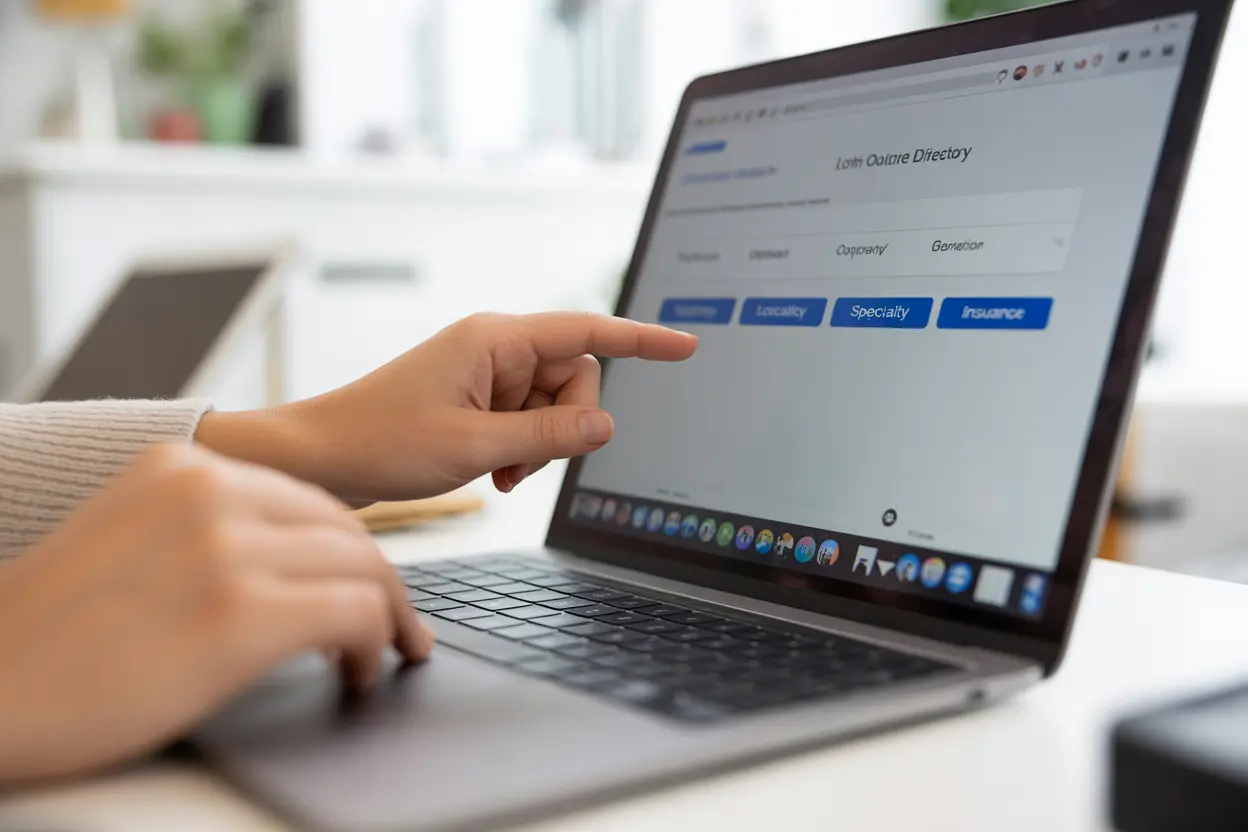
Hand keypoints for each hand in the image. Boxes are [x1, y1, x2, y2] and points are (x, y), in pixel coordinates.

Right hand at [0, 443, 431, 784]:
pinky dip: (377, 643)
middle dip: (381, 581)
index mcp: (182, 465)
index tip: (365, 584)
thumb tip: (290, 559)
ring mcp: (227, 546)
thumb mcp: (129, 541)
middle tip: (398, 624)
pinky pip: (357, 613)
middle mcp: (210, 490)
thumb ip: (206, 531)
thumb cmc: (49, 637)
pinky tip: (360, 671)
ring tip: (380, 653)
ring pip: (365, 567)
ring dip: (387, 616)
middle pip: (346, 529)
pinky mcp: (242, 613)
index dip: (348, 550)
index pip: (307, 498)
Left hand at [196, 312, 696, 501]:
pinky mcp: (474, 399)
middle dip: (563, 425)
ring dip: (538, 444)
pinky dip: (519, 449)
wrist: (319, 458)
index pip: (587, 333)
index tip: (685, 346)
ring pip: (551, 406)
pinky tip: (491, 470)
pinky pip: (525, 419)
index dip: (641, 342)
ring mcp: (483, 374)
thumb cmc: (379, 441)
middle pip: (573, 378)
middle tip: (520, 464)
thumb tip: (606, 424)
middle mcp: (494, 348)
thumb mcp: (474, 446)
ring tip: (496, 472)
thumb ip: (549, 435)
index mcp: (495, 340)